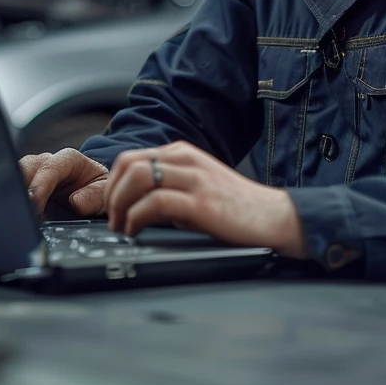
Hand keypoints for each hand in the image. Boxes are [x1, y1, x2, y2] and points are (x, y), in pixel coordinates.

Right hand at [19, 149, 108, 217]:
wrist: (93, 190)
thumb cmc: (97, 189)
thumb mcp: (103, 193)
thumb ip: (93, 197)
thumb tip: (75, 202)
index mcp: (68, 159)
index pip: (48, 168)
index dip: (39, 187)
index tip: (34, 206)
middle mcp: (48, 161)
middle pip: (25, 167)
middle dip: (19, 188)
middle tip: (19, 211)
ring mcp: (34, 172)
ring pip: (14, 175)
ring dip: (13, 194)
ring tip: (14, 213)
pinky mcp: (25, 184)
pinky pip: (13, 187)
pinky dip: (12, 199)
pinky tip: (12, 213)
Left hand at [104, 141, 306, 257]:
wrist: (274, 218)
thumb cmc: (236, 208)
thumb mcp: (196, 187)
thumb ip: (168, 186)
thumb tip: (132, 203)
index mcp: (182, 154)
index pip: (131, 158)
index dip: (112, 184)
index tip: (111, 207)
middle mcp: (186, 160)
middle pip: (128, 163)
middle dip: (111, 193)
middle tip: (112, 219)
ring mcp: (194, 179)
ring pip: (137, 177)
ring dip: (120, 204)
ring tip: (122, 226)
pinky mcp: (200, 202)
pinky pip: (154, 202)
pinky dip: (136, 217)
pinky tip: (137, 231)